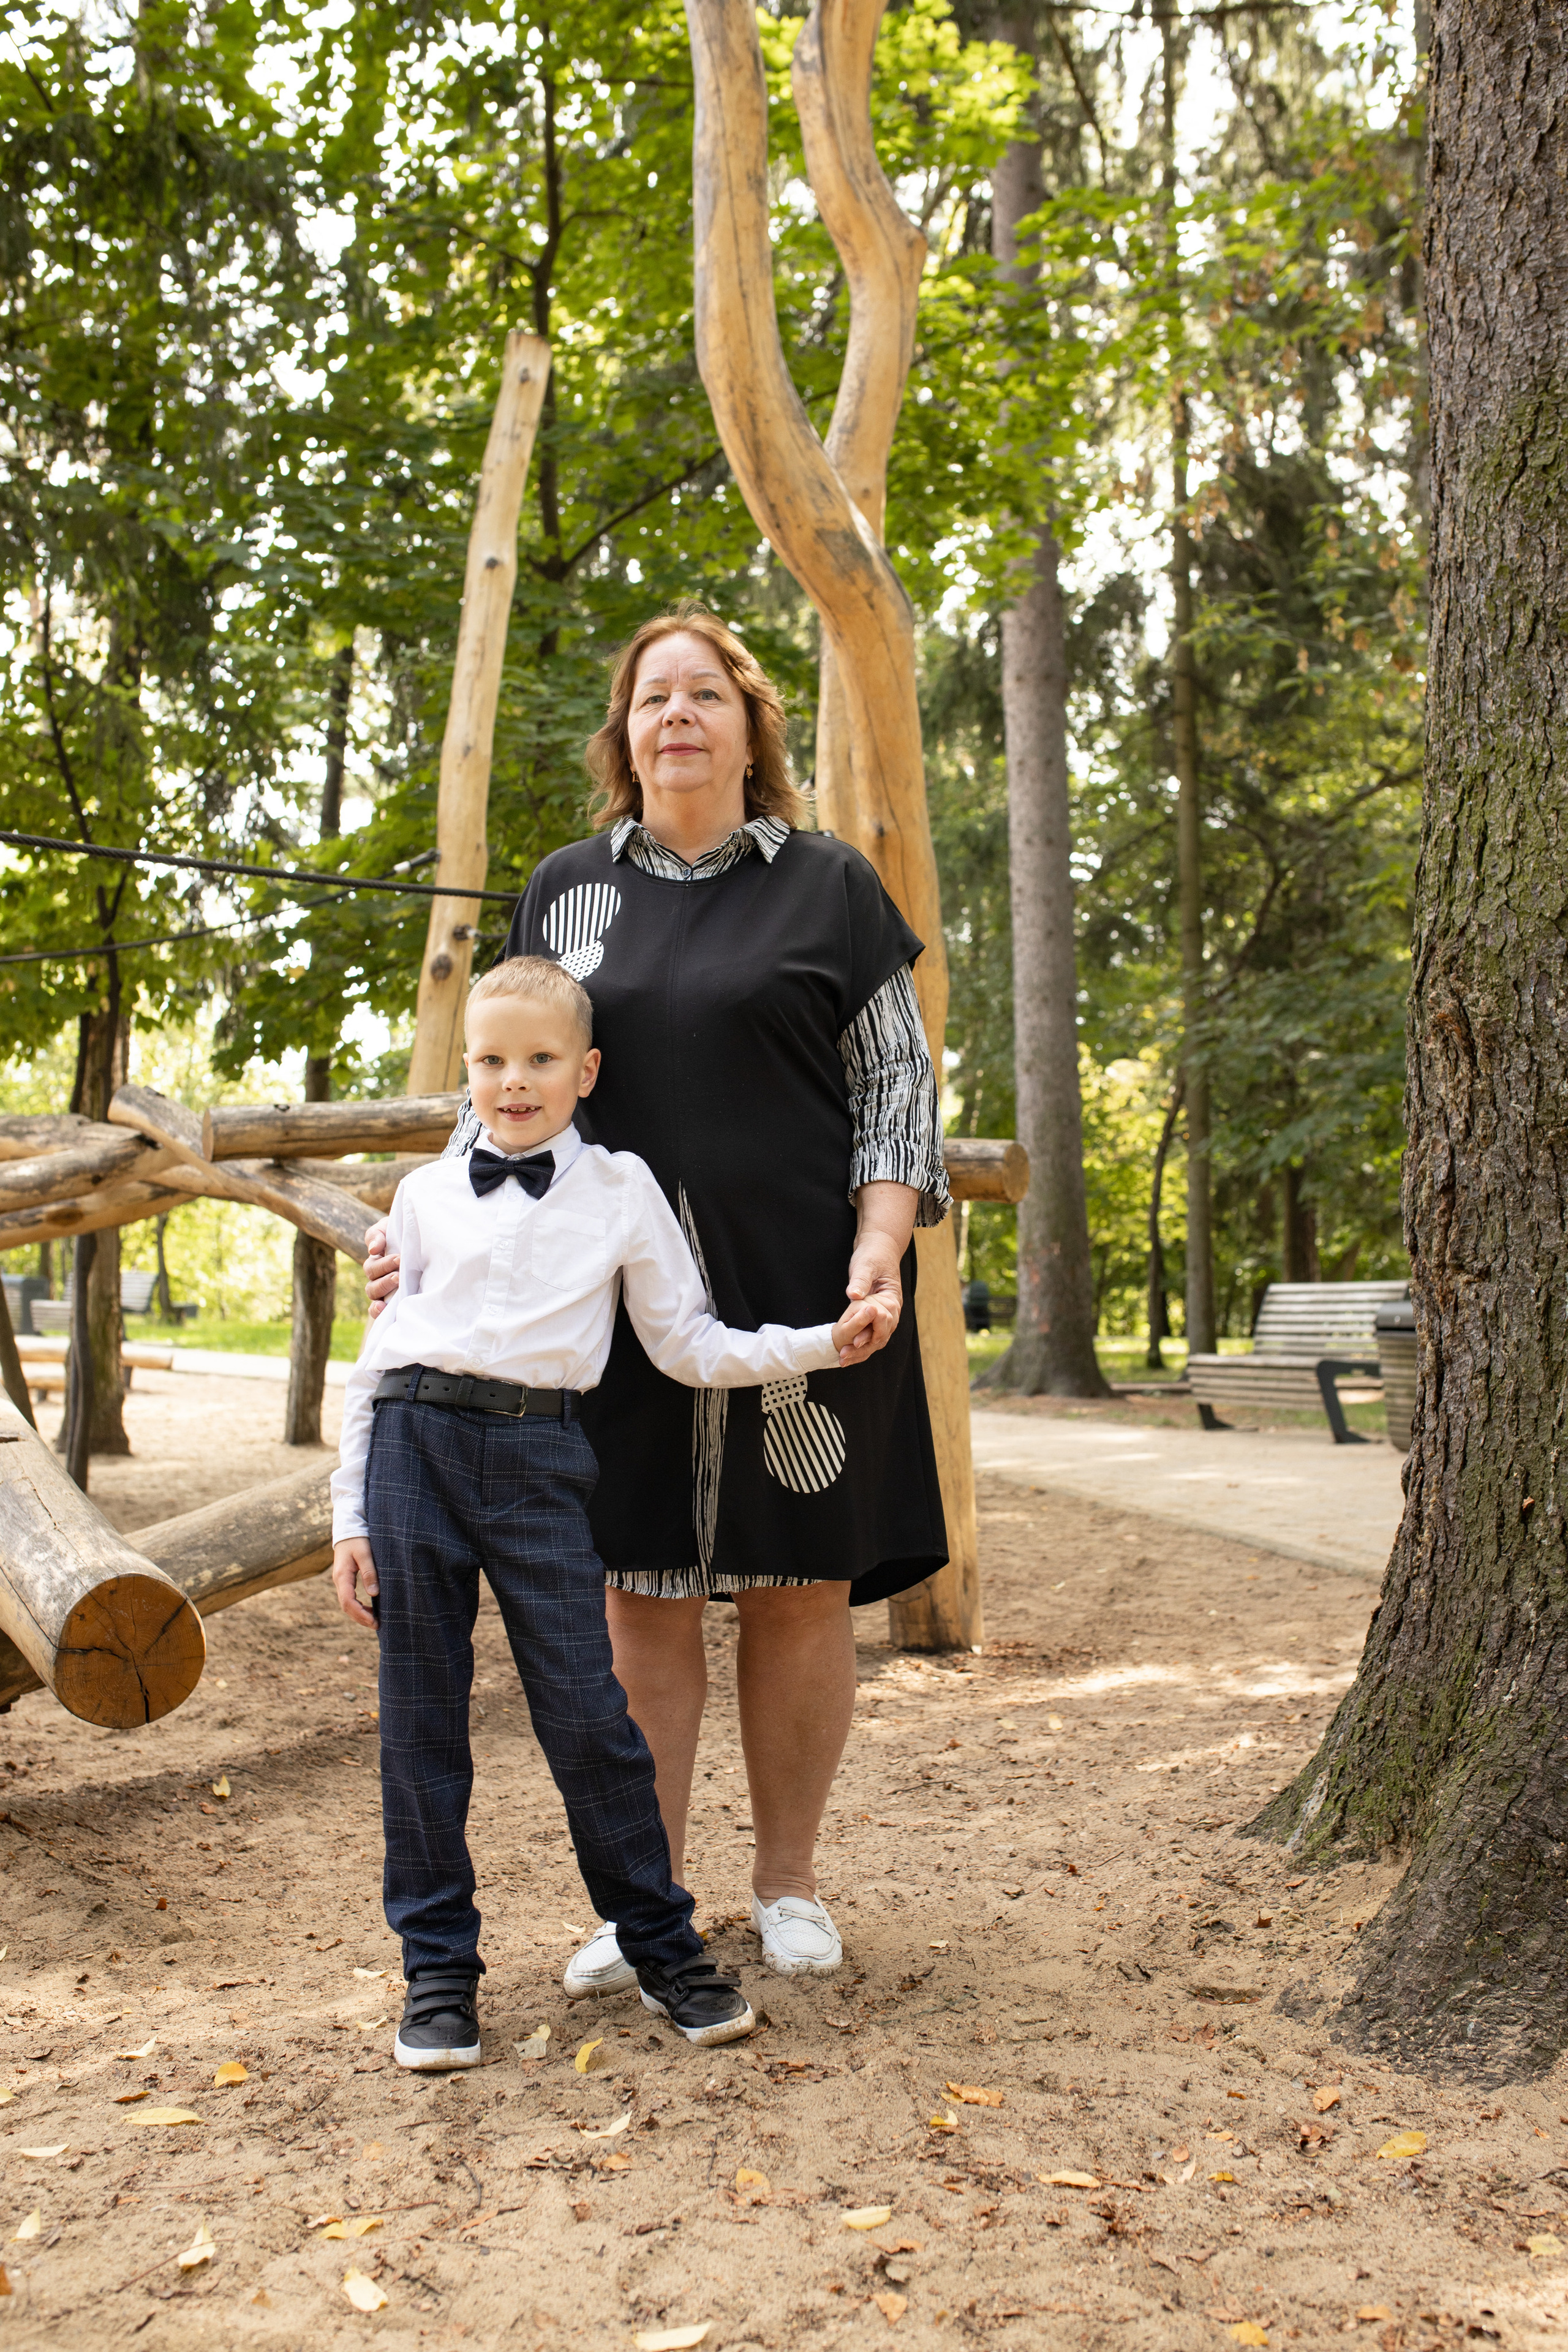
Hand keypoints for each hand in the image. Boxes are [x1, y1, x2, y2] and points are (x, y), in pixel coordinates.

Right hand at [333, 1537, 378, 1629]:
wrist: (349, 1528)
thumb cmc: (358, 1539)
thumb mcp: (365, 1553)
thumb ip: (369, 1572)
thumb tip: (374, 1593)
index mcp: (342, 1576)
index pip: (348, 1601)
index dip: (360, 1614)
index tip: (373, 1621)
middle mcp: (339, 1580)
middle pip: (346, 1606)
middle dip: (360, 1618)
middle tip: (377, 1625)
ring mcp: (341, 1580)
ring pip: (347, 1603)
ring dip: (359, 1614)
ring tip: (375, 1620)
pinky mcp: (345, 1579)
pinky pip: (349, 1598)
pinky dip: (358, 1606)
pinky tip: (369, 1609)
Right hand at [362, 1224, 400, 1316]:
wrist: (427, 1241)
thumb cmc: (406, 1233)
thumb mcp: (390, 1228)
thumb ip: (378, 1235)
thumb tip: (373, 1250)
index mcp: (377, 1262)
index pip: (372, 1267)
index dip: (383, 1265)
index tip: (399, 1258)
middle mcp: (379, 1279)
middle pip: (372, 1286)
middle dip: (385, 1280)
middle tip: (399, 1276)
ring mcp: (387, 1292)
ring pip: (375, 1298)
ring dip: (384, 1293)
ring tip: (397, 1287)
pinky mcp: (396, 1301)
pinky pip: (381, 1311)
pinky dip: (377, 1311)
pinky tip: (383, 1309)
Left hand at [842, 1180, 917, 1359]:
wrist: (878, 1247)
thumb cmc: (873, 1255)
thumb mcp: (866, 1265)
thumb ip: (860, 1280)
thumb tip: (854, 1295)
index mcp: (892, 1299)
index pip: (885, 1321)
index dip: (871, 1332)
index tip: (856, 1340)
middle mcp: (890, 1310)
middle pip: (881, 1335)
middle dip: (863, 1347)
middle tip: (845, 1355)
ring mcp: (883, 1314)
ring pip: (875, 1338)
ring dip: (860, 1350)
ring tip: (843, 1359)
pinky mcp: (873, 1315)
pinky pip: (869, 1333)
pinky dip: (859, 1343)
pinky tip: (846, 1352)